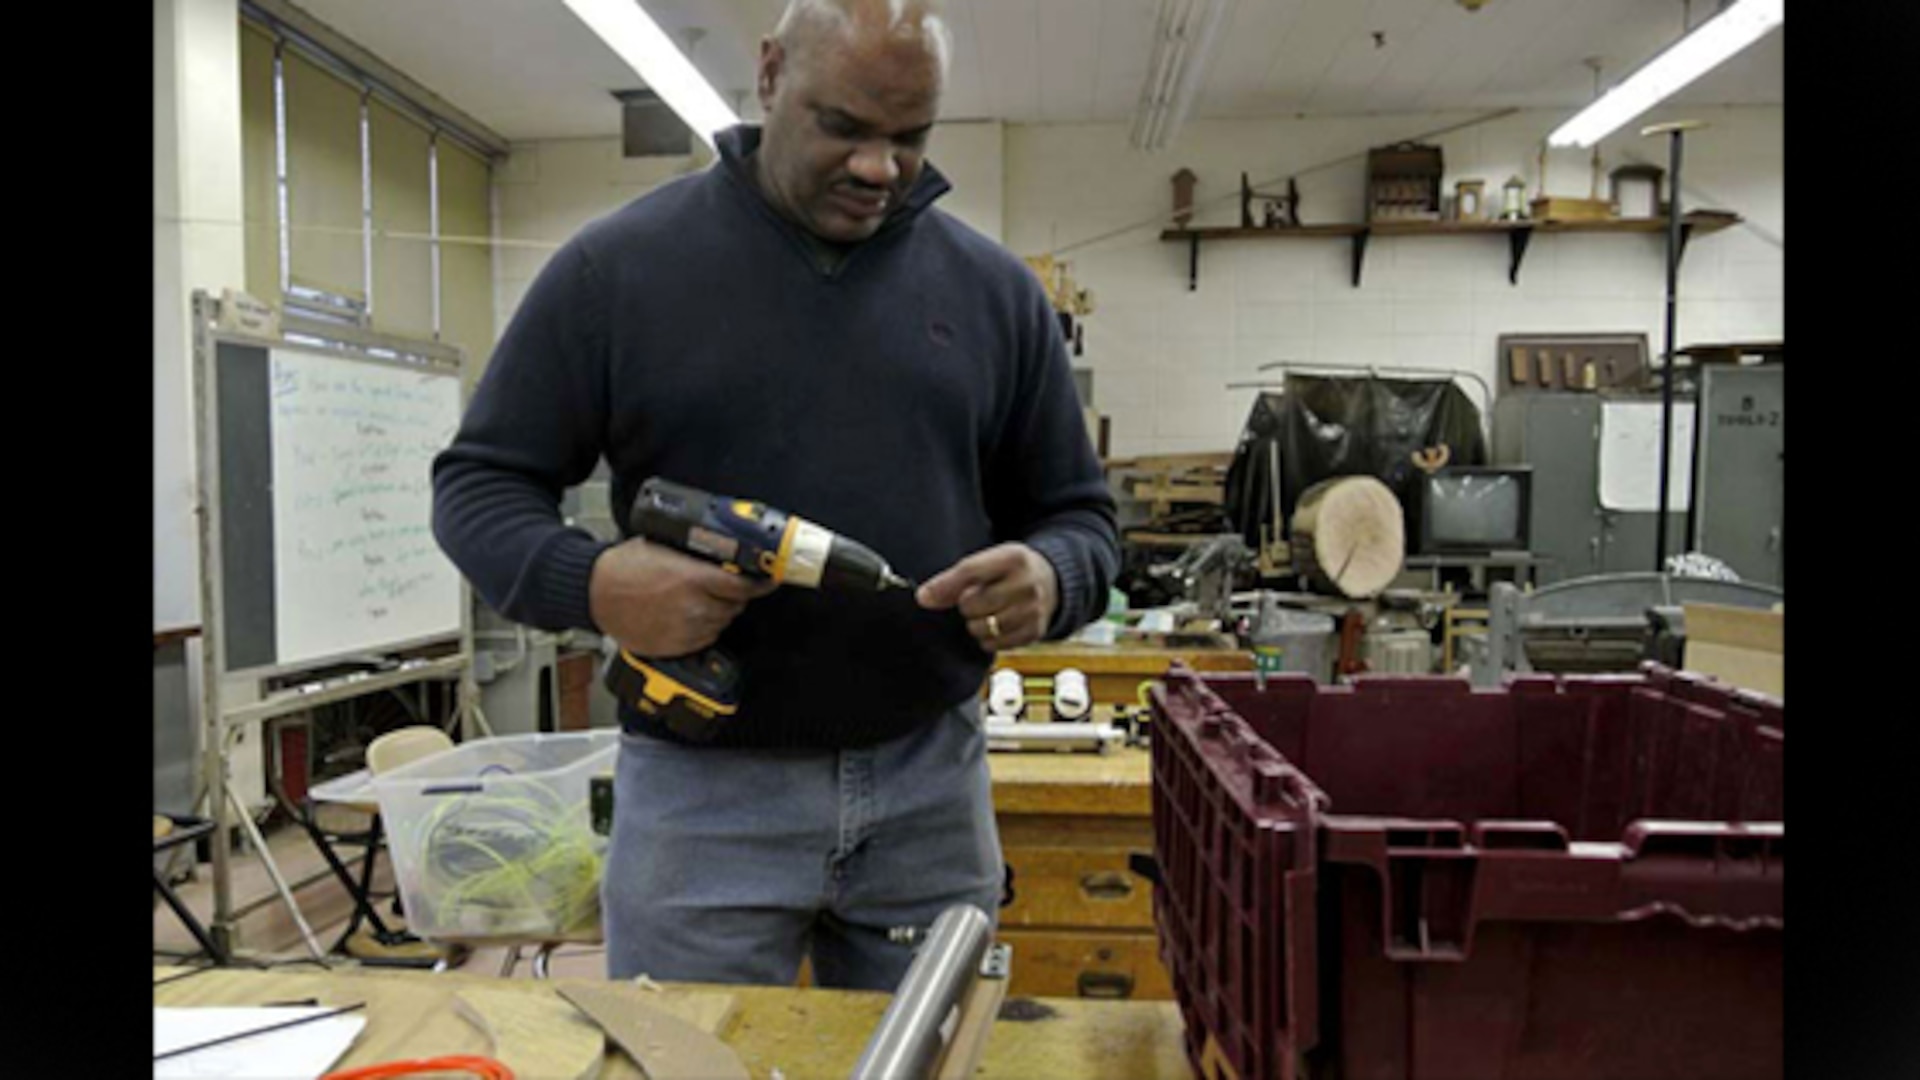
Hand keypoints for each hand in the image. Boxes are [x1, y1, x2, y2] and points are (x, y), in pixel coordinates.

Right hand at [589, 538, 776, 657]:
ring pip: (721, 624)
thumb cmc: (624, 567)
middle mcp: (695, 607)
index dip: (760, 584)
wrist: (595, 593)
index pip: (743, 587)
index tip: (769, 580)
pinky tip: (687, 616)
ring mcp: (686, 630)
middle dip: (732, 596)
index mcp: (695, 579)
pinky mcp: (676, 647)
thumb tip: (723, 556)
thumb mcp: (665, 548)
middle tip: (718, 587)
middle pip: (735, 606)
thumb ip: (697, 556)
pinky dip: (703, 629)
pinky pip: (705, 639)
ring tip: (696, 600)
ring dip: (717, 613)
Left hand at [915, 543, 1058, 651]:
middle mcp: (1027, 584)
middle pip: (974, 604)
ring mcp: (1033, 610)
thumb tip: (925, 597)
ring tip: (986, 612)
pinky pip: (996, 644)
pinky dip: (988, 638)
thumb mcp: (988, 561)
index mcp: (1013, 558)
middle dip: (966, 605)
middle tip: (975, 599)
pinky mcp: (1035, 632)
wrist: (1051, 581)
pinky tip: (995, 624)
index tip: (924, 597)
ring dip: (976, 624)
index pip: (970, 572)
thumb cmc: (1011, 570)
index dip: (944, 586)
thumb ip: (955, 578)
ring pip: (983, 628)